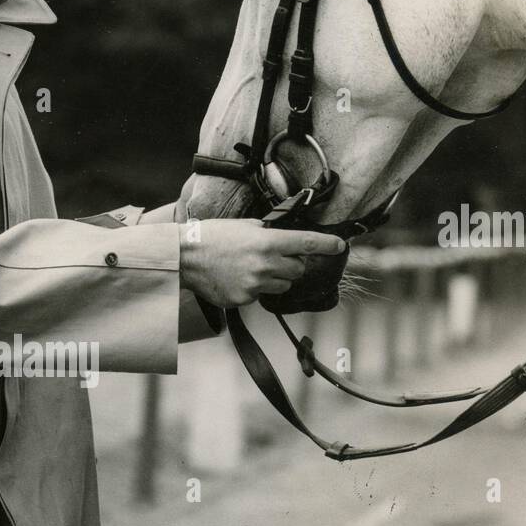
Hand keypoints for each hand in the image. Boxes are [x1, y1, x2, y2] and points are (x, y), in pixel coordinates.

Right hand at [179, 219, 346, 307]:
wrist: (186, 257)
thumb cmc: (213, 236)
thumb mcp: (245, 226)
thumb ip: (269, 234)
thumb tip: (288, 240)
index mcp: (268, 243)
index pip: (307, 243)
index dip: (327, 245)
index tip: (340, 246)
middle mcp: (265, 265)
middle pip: (297, 269)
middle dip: (292, 263)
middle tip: (274, 256)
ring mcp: (255, 285)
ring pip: (283, 285)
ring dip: (275, 277)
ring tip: (252, 268)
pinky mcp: (244, 299)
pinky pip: (261, 295)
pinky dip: (255, 288)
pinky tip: (238, 278)